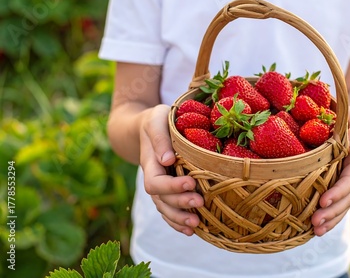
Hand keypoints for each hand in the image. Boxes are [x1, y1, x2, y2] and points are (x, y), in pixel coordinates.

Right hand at [139, 104, 203, 235]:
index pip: (155, 182)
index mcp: (150, 163)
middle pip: (162, 200)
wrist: (149, 127)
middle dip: (180, 204)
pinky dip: (178, 222)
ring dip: (179, 219)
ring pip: (165, 209)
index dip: (171, 187)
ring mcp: (160, 187)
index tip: (191, 182)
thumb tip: (168, 160)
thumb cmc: (157, 120)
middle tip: (200, 203)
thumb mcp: (157, 120)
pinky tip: (192, 230)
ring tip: (196, 225)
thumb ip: (160, 139)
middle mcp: (154, 178)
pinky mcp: (169, 190)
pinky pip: (169, 211)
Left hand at [311, 106, 349, 235]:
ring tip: (315, 231)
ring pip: (343, 205)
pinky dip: (329, 217)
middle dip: (332, 212)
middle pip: (347, 198)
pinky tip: (315, 228)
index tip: (323, 201)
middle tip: (315, 223)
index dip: (338, 192)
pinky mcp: (341, 186)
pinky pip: (338, 204)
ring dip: (331, 219)